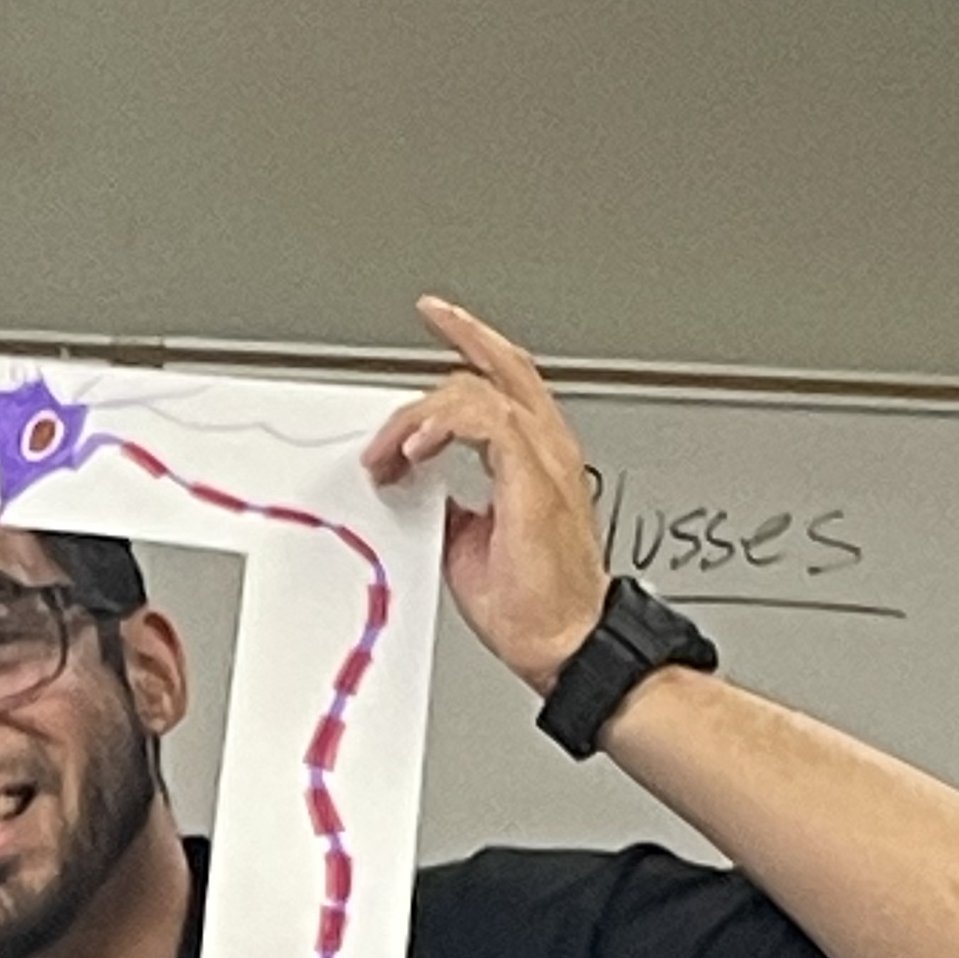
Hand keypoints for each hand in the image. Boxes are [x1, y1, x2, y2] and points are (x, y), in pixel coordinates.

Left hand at [362, 297, 608, 691]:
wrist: (565, 641)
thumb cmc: (532, 605)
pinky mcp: (535, 481)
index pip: (507, 384)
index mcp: (538, 460)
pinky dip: (445, 426)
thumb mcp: (467, 542)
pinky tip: (417, 449)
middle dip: (463, 336)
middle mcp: (549, 450)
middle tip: (432, 315)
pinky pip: (488, 422)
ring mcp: (546, 462)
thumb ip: (447, 502)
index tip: (442, 322)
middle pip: (506, 367)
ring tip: (393, 448)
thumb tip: (414, 490)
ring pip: (484, 391)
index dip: (475, 347)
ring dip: (424, 412)